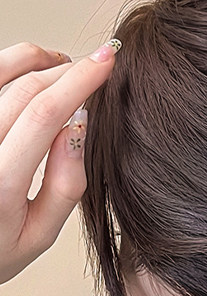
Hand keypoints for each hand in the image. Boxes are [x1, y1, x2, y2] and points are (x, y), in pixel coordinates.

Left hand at [0, 39, 119, 284]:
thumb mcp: (39, 235)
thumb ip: (65, 185)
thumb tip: (80, 128)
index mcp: (0, 183)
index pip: (45, 114)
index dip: (81, 81)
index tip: (108, 62)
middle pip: (26, 89)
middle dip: (67, 70)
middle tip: (96, 66)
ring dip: (36, 60)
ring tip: (62, 67)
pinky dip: (9, 67)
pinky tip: (28, 74)